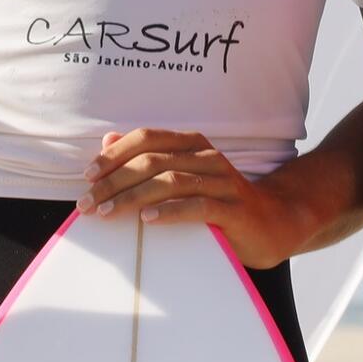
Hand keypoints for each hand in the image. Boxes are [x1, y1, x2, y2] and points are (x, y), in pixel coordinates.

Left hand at [78, 128, 308, 268]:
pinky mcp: (234, 209)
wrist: (275, 223)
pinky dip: (170, 211)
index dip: (114, 154)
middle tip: (88, 202)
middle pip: (152, 160)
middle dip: (114, 181)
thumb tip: (109, 140)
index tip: (87, 176)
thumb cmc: (221, 202)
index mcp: (193, 145)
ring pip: (171, 180)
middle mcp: (207, 157)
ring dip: (133, 197)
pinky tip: (148, 220)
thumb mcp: (185, 177)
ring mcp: (223, 182)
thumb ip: (150, 157)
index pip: (147, 138)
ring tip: (107, 213)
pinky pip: (199, 206)